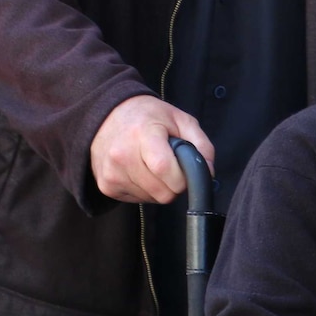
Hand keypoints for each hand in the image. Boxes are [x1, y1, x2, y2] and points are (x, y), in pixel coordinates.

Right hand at [90, 95, 215, 203]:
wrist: (109, 115)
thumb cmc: (149, 116)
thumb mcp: (180, 119)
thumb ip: (201, 144)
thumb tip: (209, 172)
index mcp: (142, 134)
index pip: (164, 168)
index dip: (181, 176)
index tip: (183, 168)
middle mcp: (122, 155)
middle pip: (162, 192)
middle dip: (174, 184)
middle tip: (170, 166)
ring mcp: (111, 172)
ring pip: (151, 199)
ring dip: (159, 188)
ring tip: (153, 165)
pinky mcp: (106, 185)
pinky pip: (137, 200)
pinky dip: (145, 190)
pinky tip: (140, 171)